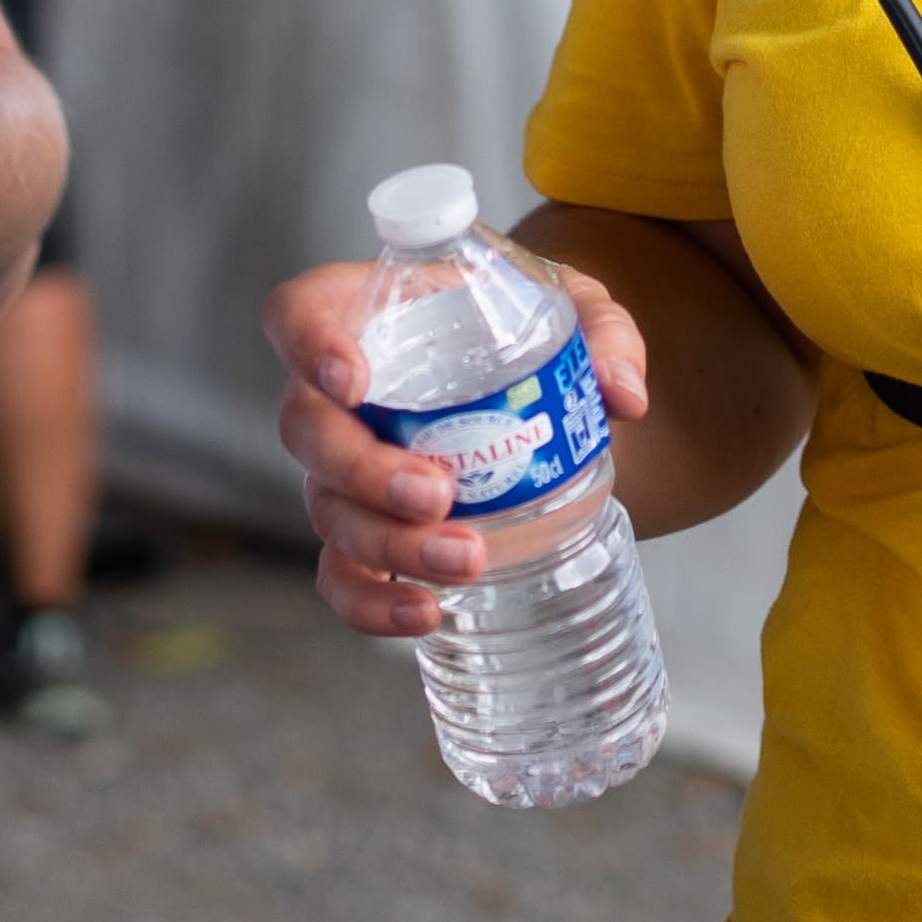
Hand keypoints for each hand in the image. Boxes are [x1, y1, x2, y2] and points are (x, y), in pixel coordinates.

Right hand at [262, 241, 653, 643]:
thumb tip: (622, 394)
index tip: (351, 379)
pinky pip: (342, 576)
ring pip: (327, 509)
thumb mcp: (572, 308)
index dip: (307, 344)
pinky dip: (372, 604)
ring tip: (466, 559)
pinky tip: (428, 613)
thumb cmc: (527, 327)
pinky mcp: (363, 531)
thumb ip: (604, 335)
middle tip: (437, 494)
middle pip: (306, 429)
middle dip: (363, 472)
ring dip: (386, 544)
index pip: (299, 313)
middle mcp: (335, 392)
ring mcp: (342, 468)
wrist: (536, 385)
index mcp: (368, 314)